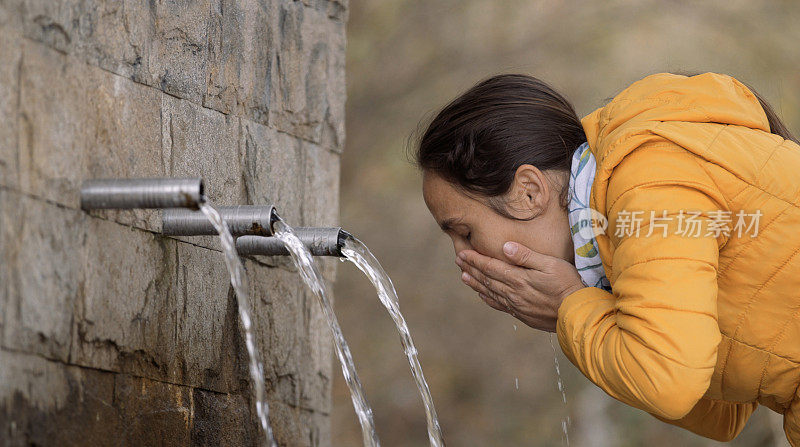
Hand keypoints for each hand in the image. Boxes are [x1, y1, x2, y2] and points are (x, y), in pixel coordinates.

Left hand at [455, 241, 585, 331]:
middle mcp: (513, 293)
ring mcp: (517, 305)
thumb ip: (527, 256)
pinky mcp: (522, 315)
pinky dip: (488, 299)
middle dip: (471, 269)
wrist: (577, 315)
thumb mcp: (550, 264)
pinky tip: (483, 295)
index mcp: (518, 279)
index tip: (462, 253)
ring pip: (490, 293)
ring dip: (476, 284)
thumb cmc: (567, 285)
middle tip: (458, 261)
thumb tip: (506, 246)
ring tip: (464, 277)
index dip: (475, 260)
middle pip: (487, 279)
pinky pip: (500, 305)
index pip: (491, 267)